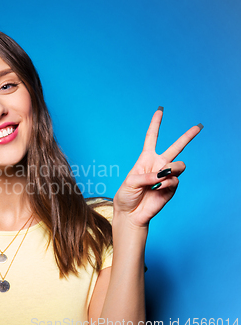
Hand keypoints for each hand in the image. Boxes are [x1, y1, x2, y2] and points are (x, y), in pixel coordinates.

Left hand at [113, 108, 202, 228]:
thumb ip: (146, 175)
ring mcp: (166, 176)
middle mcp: (158, 165)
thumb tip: (162, 175)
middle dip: (188, 136)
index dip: (155, 124)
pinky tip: (158, 188)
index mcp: (145, 159)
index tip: (160, 110)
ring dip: (172, 168)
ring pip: (179, 165)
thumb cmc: (126, 196)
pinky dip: (166, 183)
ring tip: (161, 176)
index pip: (152, 138)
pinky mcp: (171, 188)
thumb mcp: (130, 181)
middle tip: (199, 126)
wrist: (130, 213)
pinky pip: (175, 180)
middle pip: (176, 147)